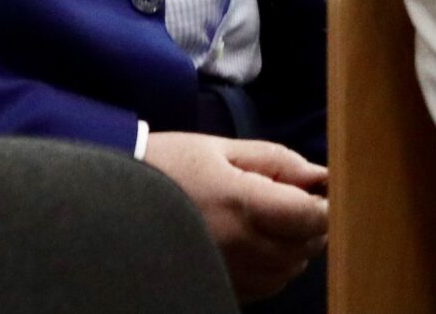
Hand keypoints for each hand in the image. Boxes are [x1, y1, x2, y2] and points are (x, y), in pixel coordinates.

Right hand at [142, 131, 327, 302]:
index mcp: (245, 203)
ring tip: (262, 221)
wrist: (111, 199)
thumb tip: (318, 175)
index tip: (316, 191)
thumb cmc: (165, 165)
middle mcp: (245, 245)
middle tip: (286, 200)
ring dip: (292, 246)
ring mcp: (235, 271)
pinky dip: (273, 265)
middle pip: (309, 244)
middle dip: (308, 222)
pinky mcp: (225, 286)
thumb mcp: (216, 148)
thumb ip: (273, 160)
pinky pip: (270, 283)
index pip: (315, 216)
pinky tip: (250, 243)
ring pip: (292, 267)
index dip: (324, 203)